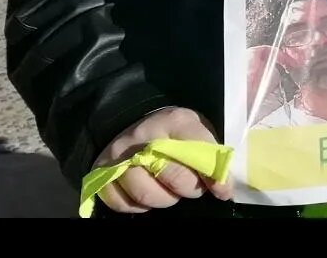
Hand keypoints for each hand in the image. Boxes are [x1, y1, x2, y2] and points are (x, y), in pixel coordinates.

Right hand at [93, 107, 231, 213]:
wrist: (133, 124)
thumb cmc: (174, 134)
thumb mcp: (197, 132)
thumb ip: (211, 154)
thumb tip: (225, 189)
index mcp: (175, 121)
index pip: (199, 148)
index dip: (214, 174)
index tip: (223, 190)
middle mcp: (143, 136)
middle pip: (172, 176)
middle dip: (190, 189)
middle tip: (194, 188)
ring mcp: (119, 154)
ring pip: (146, 194)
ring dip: (164, 199)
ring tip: (170, 191)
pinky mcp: (101, 171)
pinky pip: (122, 203)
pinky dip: (138, 206)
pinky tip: (149, 192)